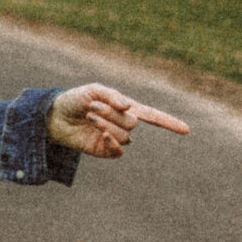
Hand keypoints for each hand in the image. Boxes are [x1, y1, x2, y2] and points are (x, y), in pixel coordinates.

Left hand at [47, 84, 189, 158]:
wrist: (55, 116)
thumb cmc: (75, 100)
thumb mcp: (94, 90)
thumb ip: (113, 96)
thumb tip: (130, 107)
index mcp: (126, 109)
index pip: (152, 116)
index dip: (169, 122)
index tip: (187, 130)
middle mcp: (123, 124)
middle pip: (133, 123)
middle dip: (113, 113)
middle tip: (93, 107)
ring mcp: (114, 138)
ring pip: (125, 135)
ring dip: (106, 123)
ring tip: (89, 116)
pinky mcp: (104, 151)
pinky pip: (118, 150)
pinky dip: (111, 141)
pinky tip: (99, 133)